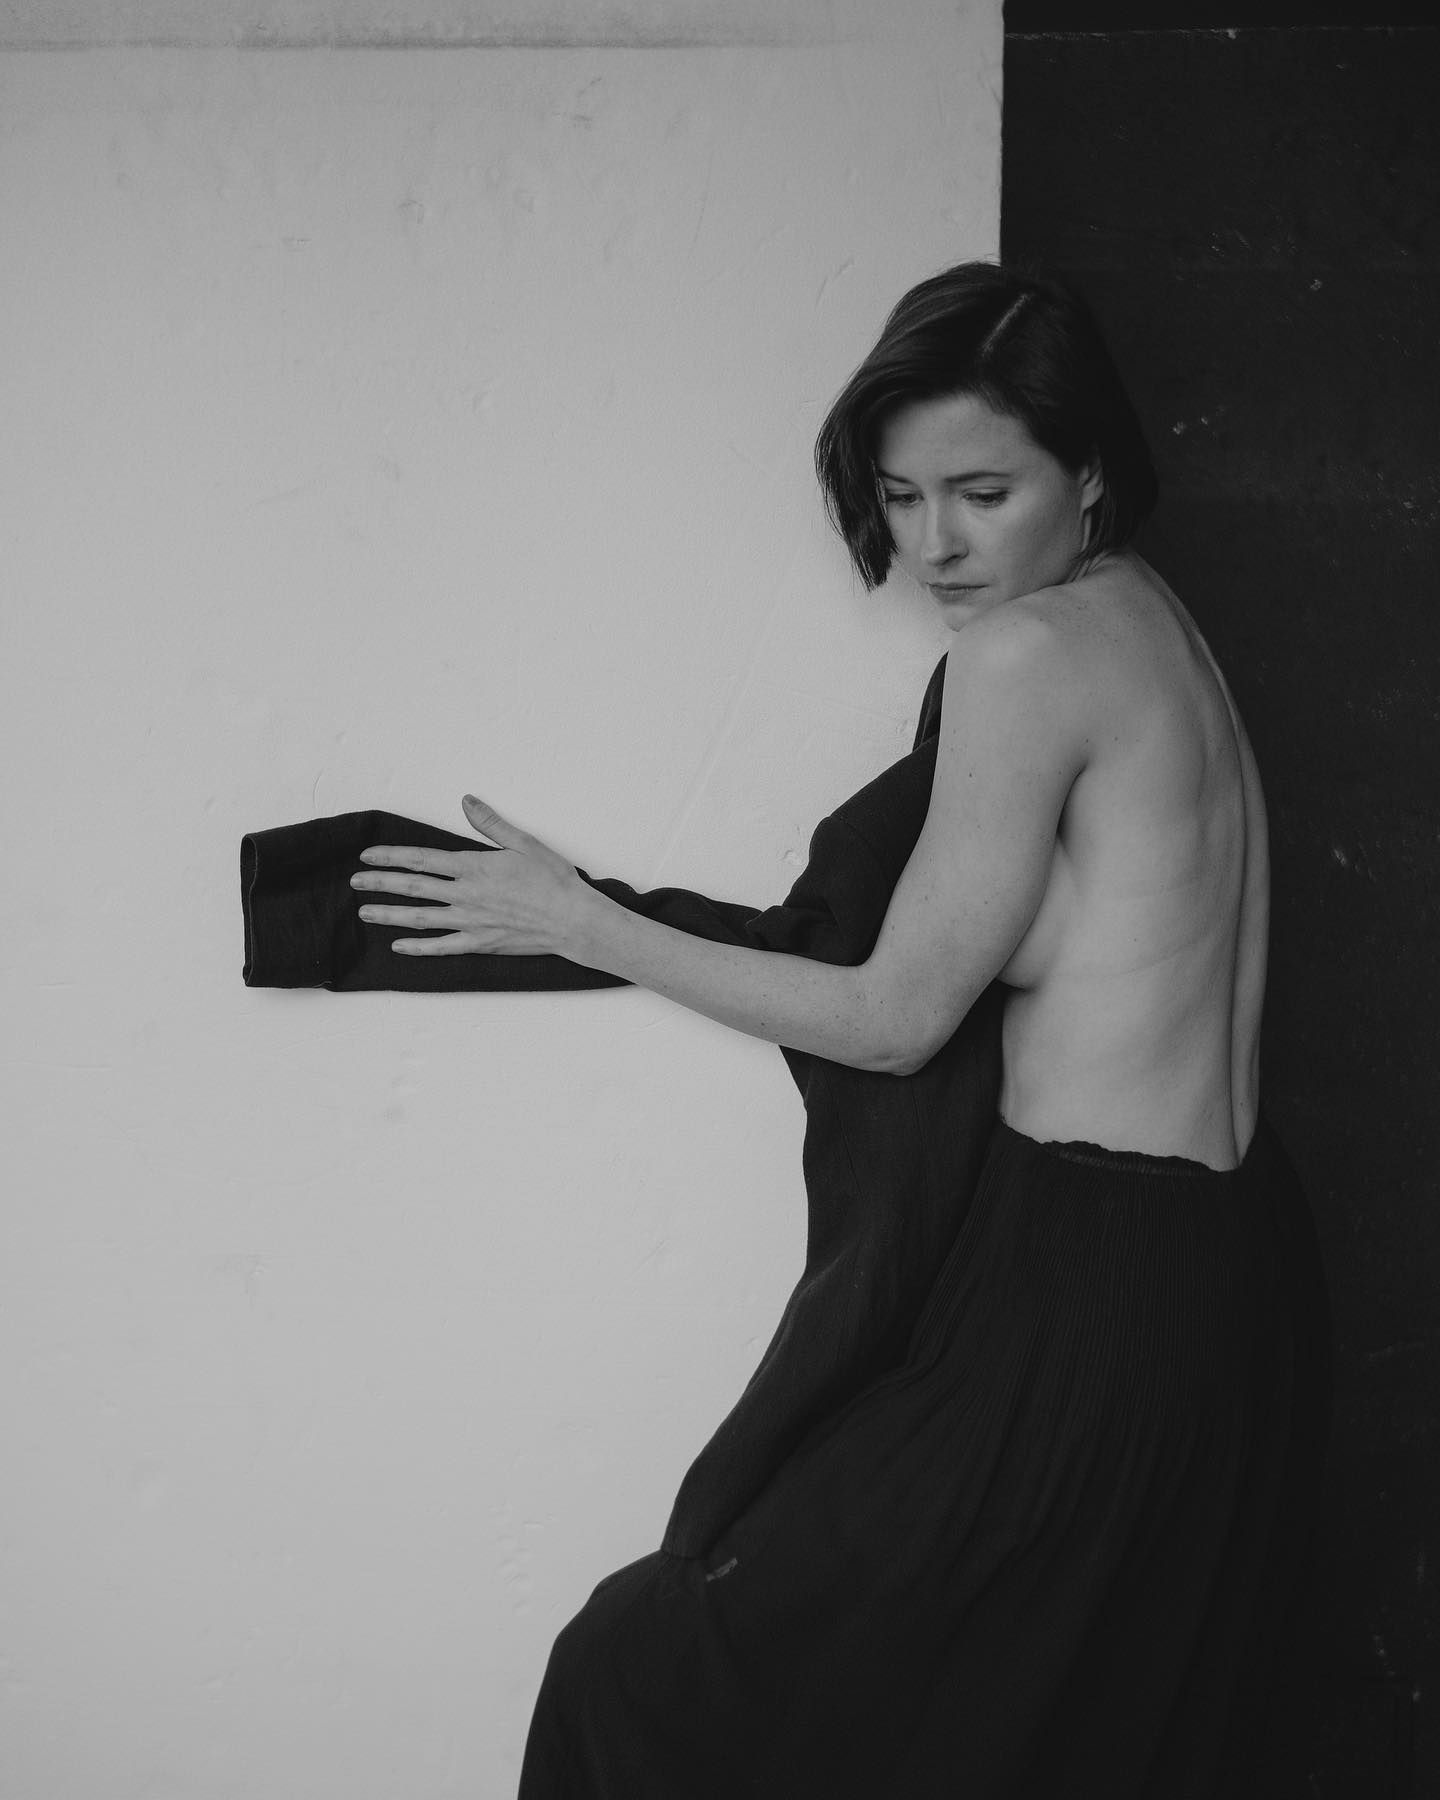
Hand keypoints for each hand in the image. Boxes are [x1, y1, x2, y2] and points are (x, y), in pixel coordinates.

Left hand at [350, 796, 586, 956]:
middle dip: (380, 883)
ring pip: (420, 918)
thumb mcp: (524, 842)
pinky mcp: (480, 943)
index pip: (421, 860)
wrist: (573, 919)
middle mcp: (466, 895)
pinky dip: (418, 947)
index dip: (391, 857)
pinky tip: (399, 946)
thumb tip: (466, 801)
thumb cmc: (554, 880)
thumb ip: (490, 823)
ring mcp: (470, 922)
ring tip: (365, 912)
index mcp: (474, 867)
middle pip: (413, 888)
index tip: (368, 856)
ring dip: (389, 914)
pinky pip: (441, 947)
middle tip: (354, 882)